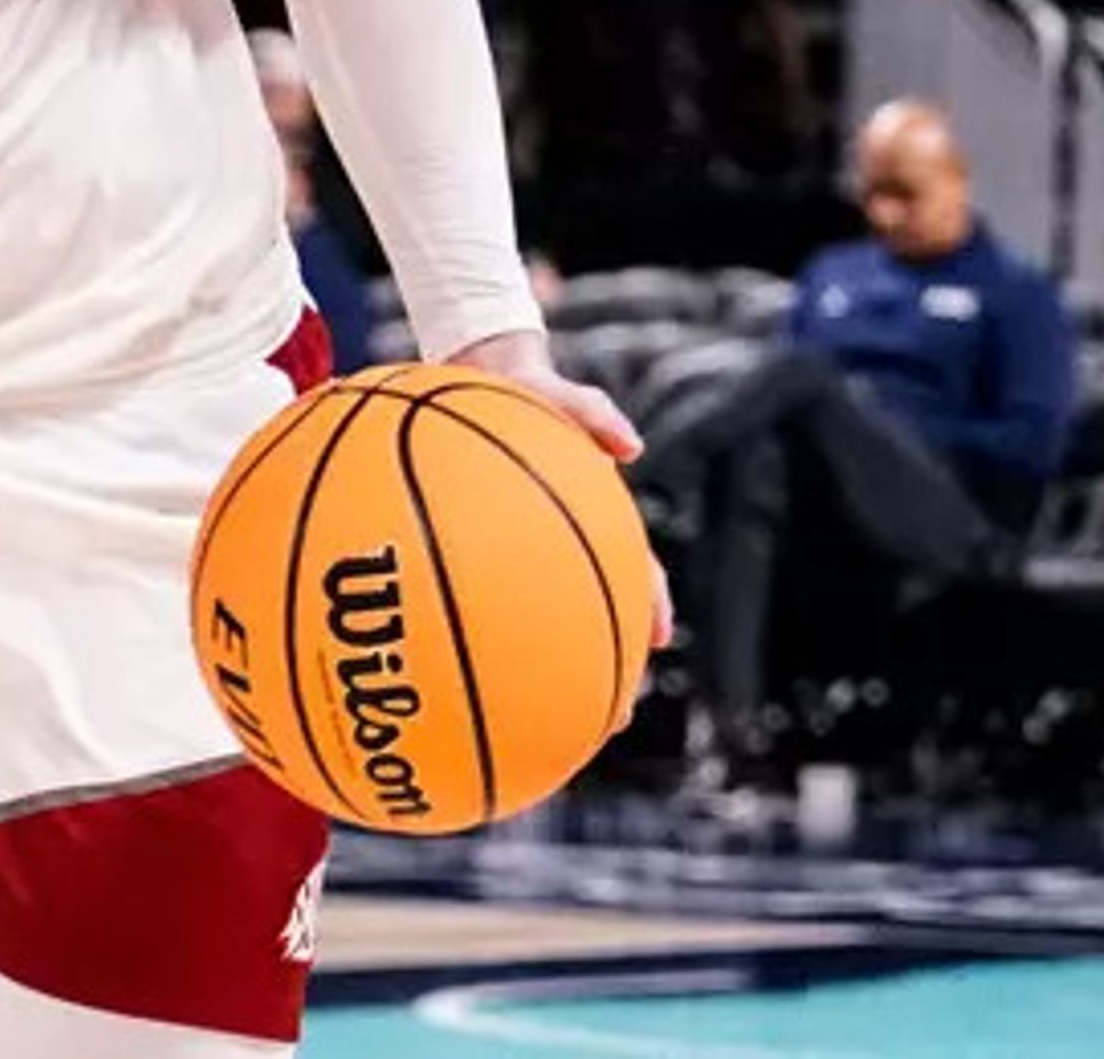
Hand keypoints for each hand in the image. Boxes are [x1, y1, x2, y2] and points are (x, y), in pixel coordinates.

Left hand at [448, 327, 676, 705]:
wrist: (482, 380)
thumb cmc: (529, 391)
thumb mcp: (563, 395)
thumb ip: (595, 412)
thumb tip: (632, 444)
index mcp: (597, 519)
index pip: (635, 573)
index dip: (649, 608)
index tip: (656, 643)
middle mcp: (566, 546)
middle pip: (599, 618)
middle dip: (610, 667)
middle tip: (613, 719)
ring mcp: (526, 553)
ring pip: (545, 624)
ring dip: (550, 670)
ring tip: (543, 723)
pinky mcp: (482, 548)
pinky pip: (477, 595)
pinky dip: (471, 630)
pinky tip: (447, 667)